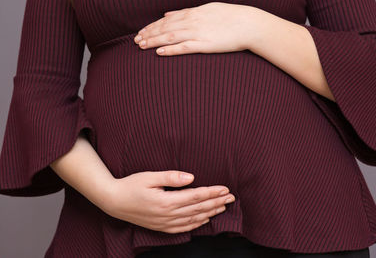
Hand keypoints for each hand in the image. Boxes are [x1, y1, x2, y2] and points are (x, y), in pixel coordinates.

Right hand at [99, 170, 235, 233]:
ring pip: (194, 219)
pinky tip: (205, 219)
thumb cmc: (131, 185)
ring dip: (210, 213)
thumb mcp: (149, 176)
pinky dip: (197, 224)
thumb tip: (191, 177)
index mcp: (167, 201)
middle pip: (198, 208)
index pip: (196, 196)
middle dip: (217, 202)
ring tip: (223, 207)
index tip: (225, 189)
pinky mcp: (161, 227)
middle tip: (231, 197)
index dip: (212, 192)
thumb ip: (171, 177)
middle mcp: (168, 214)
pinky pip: (184, 228)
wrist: (114, 202)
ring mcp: (165, 223)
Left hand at [133, 2, 260, 55]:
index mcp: (192, 13)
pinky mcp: (205, 45)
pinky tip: (159, 52)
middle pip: (164, 28)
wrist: (248, 24)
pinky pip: (184, 47)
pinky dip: (171, 50)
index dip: (152, 26)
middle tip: (135, 41)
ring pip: (170, 37)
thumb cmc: (230, 17)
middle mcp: (192, 21)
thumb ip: (186, 12)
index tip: (141, 32)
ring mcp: (198, 33)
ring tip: (141, 46)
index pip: (166, 20)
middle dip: (148, 34)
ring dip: (154, 41)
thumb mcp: (206, 9)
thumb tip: (168, 14)